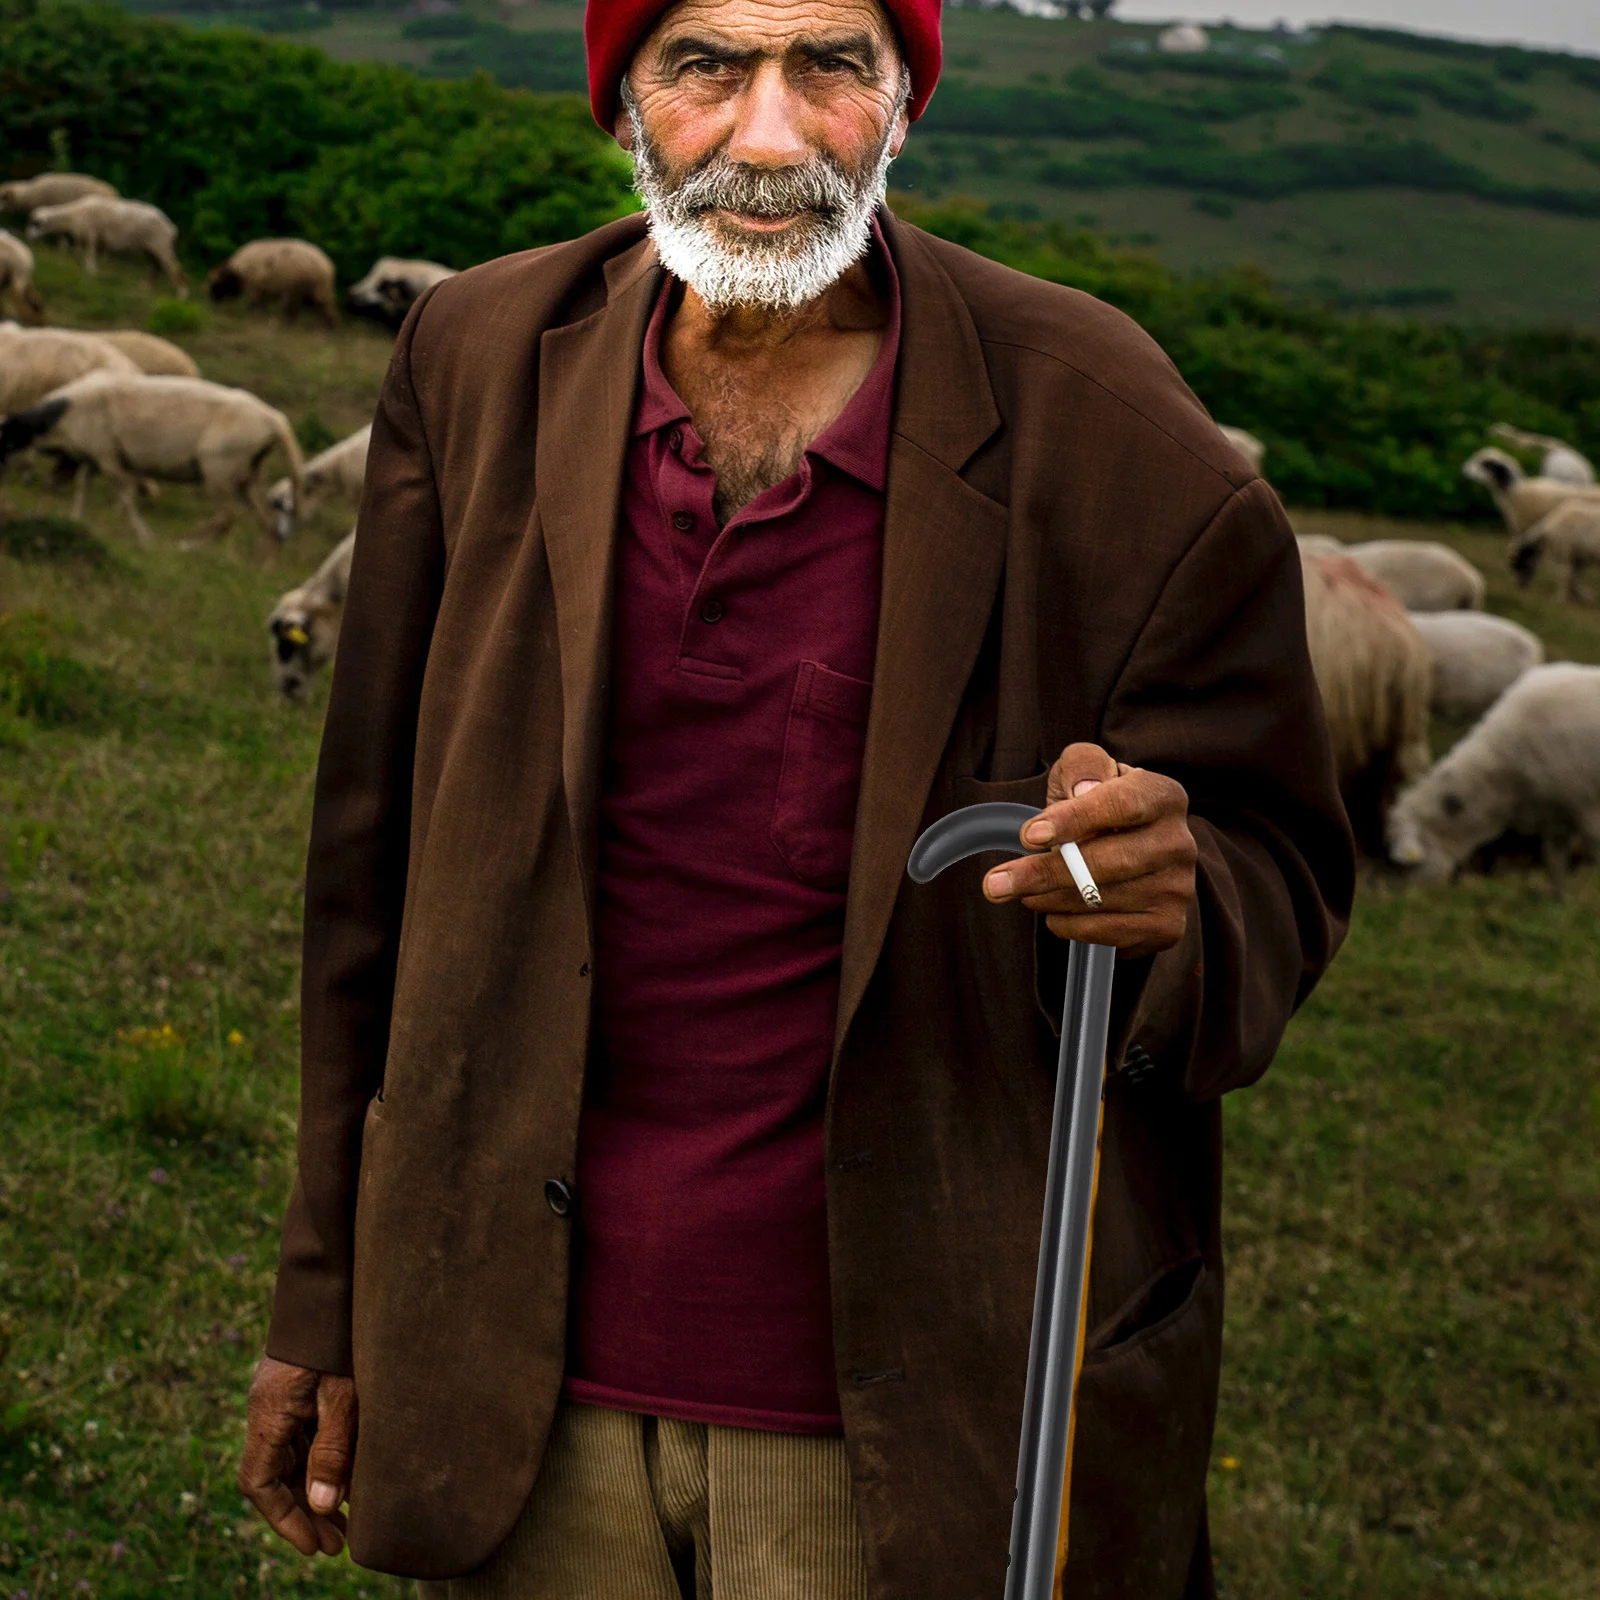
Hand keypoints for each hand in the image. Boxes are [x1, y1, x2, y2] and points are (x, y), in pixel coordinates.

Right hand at [238, 1355, 357, 1556]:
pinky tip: (346, 1474)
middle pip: (276, 1475)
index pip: (261, 1483)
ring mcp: (281, 1396)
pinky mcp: (297, 1386)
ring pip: (289, 1456)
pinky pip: (300, 1434)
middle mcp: (266, 1408)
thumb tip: (321, 1506)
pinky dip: (318, 1459)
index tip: (316, 1545)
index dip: (285, 1519)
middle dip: (304, 1512)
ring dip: (313, 1488)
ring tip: (348, 1518)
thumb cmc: (342, 1336)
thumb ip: (332, 1449)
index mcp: (269, 1413)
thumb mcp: (345, 1394)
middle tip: (339, 1542)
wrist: (333, 1281)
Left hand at [981, 743, 1196, 958]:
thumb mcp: (1085, 774)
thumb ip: (1082, 766)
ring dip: (1049, 899)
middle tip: (997, 883)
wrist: (1129, 854)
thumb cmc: (1098, 809)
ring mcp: (1177, 888)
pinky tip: (1056, 911)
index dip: (1075, 820)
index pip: (1122, 805)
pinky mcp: (1167, 925)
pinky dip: (1070, 925)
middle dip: (1044, 873)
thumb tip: (1083, 790)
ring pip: (1102, 901)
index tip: (1029, 835)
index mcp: (1163, 796)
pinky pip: (1108, 932)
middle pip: (1109, 862)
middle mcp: (1180, 843)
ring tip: (1024, 892)